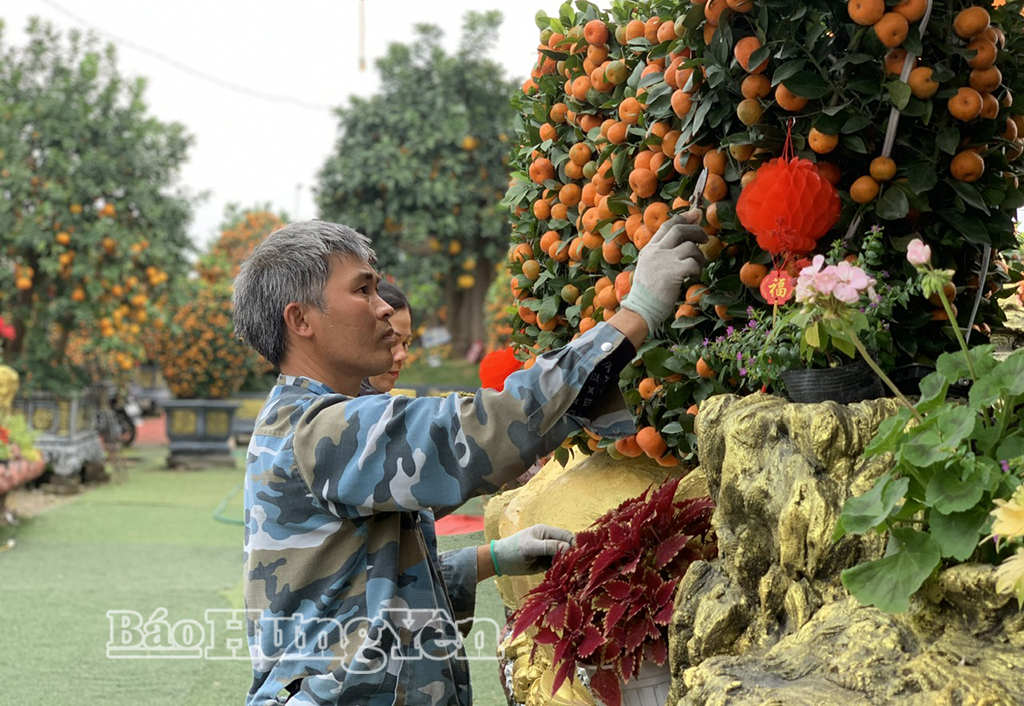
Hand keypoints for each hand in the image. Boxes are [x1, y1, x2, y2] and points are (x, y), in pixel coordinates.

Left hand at [490, 524, 573, 575]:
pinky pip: (557, 566)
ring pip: (564, 558)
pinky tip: (557, 575)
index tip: (575, 556)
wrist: (500, 561)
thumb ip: (548, 546)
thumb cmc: (513, 549)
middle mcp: (550, 541)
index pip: (567, 535)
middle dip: (570, 556)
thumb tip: (568, 547)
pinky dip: (559, 571)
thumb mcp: (530, 547)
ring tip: (563, 572)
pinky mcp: (545, 563)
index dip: (573, 544)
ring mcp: (548, 552)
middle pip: (568, 547)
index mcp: (547, 532)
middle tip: (570, 566)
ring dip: (565, 565)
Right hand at [621, 211, 707, 334]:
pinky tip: (694, 276)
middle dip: (696, 230)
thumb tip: (684, 243)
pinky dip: (698, 269)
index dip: (683, 217)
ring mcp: (664, 260)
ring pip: (690, 247)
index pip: (667, 225)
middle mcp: (656, 251)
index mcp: (649, 249)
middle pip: (679, 229)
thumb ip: (662, 254)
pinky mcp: (673, 272)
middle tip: (705, 238)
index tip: (695, 214)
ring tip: (698, 266)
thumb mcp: (649, 267)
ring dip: (699, 256)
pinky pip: (693, 263)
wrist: (641, 308)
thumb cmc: (647, 293)